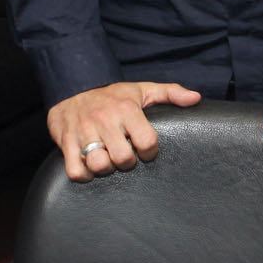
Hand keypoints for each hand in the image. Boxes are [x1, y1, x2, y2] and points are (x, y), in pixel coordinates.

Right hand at [47, 80, 201, 180]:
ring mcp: (84, 132)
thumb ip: (171, 93)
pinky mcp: (66, 142)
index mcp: (127, 109)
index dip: (150, 152)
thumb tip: (196, 99)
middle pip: (123, 158)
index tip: (145, 149)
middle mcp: (105, 120)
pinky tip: (90, 167)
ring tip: (108, 160)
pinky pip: (75, 170)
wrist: (72, 87)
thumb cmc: (112, 95)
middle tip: (125, 154)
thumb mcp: (142, 89)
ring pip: (100, 165)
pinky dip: (84, 175)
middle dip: (127, 162)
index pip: (148, 142)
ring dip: (106, 169)